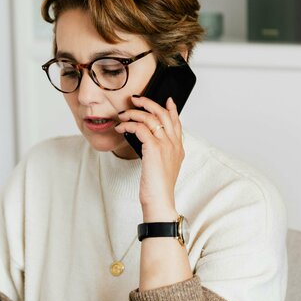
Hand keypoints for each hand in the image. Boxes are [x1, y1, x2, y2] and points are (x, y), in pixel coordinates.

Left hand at [115, 96, 184, 220]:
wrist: (160, 200)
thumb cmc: (158, 187)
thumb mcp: (162, 167)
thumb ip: (160, 153)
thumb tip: (145, 141)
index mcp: (178, 148)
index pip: (177, 122)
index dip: (172, 109)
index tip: (168, 100)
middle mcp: (174, 144)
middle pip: (163, 114)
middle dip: (149, 103)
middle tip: (136, 99)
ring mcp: (165, 145)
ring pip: (151, 117)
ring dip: (134, 113)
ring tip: (123, 114)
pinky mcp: (154, 148)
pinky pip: (140, 127)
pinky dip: (129, 124)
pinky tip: (121, 127)